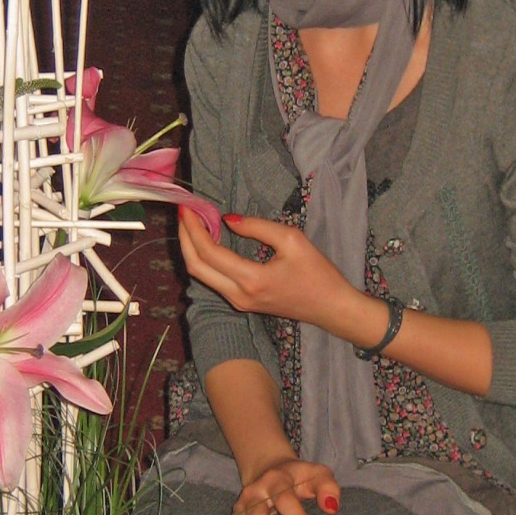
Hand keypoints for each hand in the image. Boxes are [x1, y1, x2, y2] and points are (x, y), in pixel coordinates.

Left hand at [178, 208, 374, 338]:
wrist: (331, 308)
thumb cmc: (318, 273)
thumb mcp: (293, 240)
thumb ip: (258, 227)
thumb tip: (228, 219)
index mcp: (251, 280)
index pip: (209, 252)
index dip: (194, 228)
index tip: (188, 206)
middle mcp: (238, 295)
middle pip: (196, 267)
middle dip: (185, 237)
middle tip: (184, 212)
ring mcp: (238, 302)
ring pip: (202, 275)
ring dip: (192, 248)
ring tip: (192, 222)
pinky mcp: (242, 303)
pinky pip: (213, 279)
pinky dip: (205, 258)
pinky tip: (207, 239)